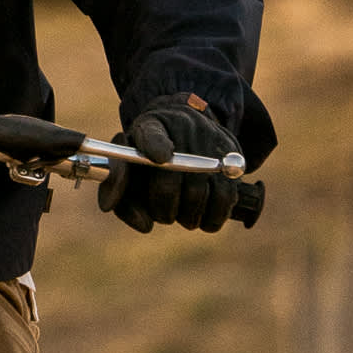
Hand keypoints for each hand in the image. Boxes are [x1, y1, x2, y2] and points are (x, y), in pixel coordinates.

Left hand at [99, 99, 245, 234]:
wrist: (181, 126)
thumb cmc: (147, 155)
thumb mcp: (125, 167)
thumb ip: (120, 193)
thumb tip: (145, 226)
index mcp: (149, 126)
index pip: (151, 134)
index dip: (156, 146)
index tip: (160, 157)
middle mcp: (182, 126)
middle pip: (172, 179)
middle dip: (164, 208)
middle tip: (164, 215)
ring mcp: (210, 138)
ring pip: (199, 192)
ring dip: (188, 216)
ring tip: (183, 216)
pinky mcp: (233, 152)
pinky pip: (226, 196)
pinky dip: (214, 217)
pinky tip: (204, 218)